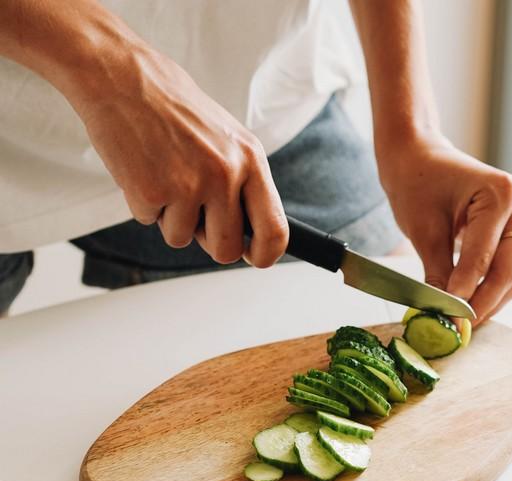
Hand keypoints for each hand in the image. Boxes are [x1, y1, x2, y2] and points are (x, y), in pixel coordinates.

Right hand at [73, 43, 287, 266]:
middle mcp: (224, 174)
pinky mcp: (150, 192)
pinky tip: (144, 169)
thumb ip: (243, 183)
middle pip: (227, 248)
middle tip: (195, 215)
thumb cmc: (175, 108)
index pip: (274, 228)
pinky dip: (145, 204)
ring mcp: (188, 185)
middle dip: (210, 242)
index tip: (257, 258)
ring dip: (171, 218)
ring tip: (164, 175)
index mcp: (250, 160)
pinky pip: (150, 222)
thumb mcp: (227, 139)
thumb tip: (250, 233)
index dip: (267, 253)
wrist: (124, 79)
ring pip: (182, 238)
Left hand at [377, 133, 511, 325]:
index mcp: (500, 194)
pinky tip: (468, 306)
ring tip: (461, 323)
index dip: (465, 295)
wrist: (417, 154)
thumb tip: (444, 315)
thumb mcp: (423, 231)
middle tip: (459, 330)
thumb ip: (439, 275)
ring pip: (510, 274)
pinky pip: (505, 265)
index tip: (450, 323)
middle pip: (507, 270)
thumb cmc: (416, 181)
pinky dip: (488, 287)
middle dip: (482, 304)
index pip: (482, 259)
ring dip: (488, 301)